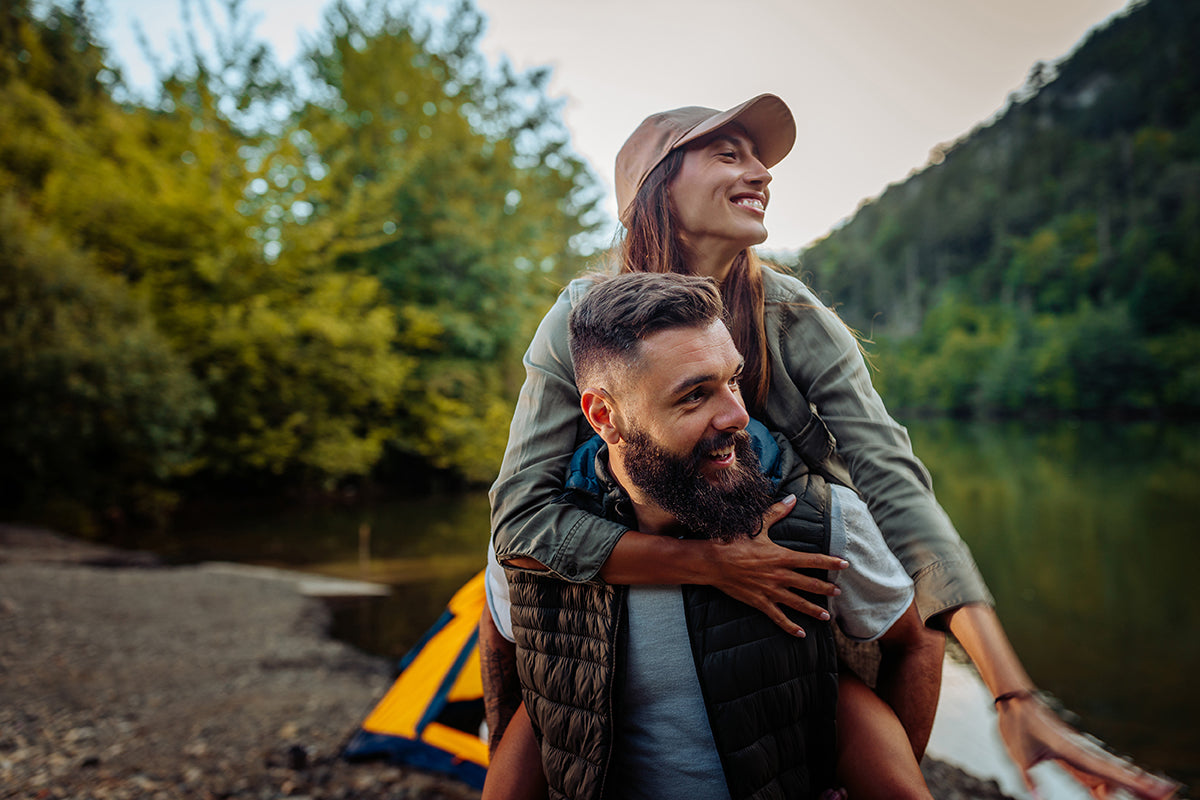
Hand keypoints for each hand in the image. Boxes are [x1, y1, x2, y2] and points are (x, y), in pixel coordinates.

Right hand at [708, 495, 848, 635]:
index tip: (844, 564)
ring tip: (826, 616)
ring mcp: (770, 591)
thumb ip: (777, 513)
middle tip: (838, 593)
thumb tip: (792, 498)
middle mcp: (779, 575)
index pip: (812, 560)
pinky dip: (790, 626)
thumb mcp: (757, 526)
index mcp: (781, 557)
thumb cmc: (734, 542)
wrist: (714, 562)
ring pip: (797, 603)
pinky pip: (778, 617)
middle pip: (808, 584)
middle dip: (825, 589)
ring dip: (813, 610)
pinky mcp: (760, 602)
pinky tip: (801, 634)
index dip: (830, 562)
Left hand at [995, 692, 1180, 799]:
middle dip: (1141, 785)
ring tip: (1153, 796)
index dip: (1131, 782)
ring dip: (1128, 786)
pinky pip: (1094, 774)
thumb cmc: (1017, 725)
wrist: (1015, 702)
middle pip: (1116, 773)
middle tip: (1167, 795)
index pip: (1107, 771)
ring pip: (1108, 774)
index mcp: (1072, 751)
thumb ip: (1029, 779)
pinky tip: (1113, 796)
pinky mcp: (1072, 755)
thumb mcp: (1019, 755)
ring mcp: (1079, 754)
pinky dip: (1106, 785)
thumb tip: (1037, 799)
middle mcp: (1081, 753)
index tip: (1154, 788)